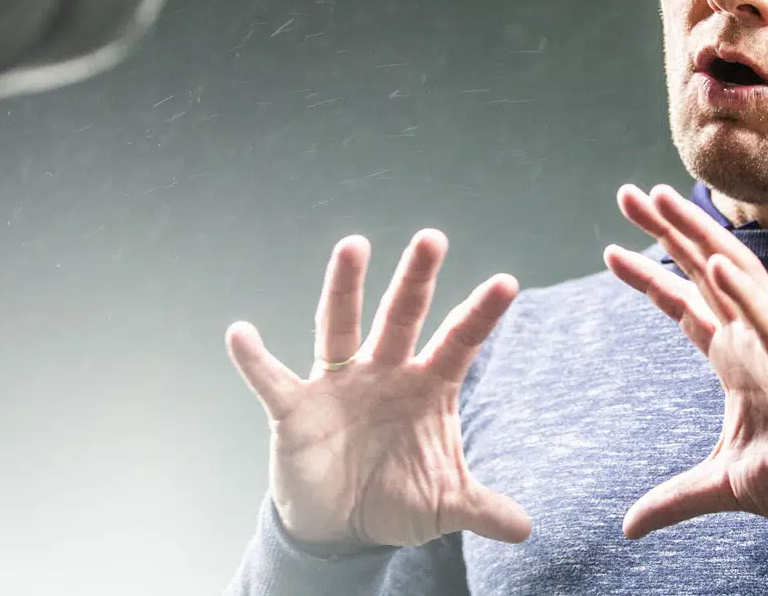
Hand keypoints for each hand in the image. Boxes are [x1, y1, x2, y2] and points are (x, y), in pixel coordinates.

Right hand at [225, 229, 530, 548]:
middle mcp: (384, 372)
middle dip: (416, 279)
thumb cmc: (397, 499)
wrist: (341, 525)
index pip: (459, 342)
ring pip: (340, 326)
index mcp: (427, 387)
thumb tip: (525, 529)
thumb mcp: (443, 506)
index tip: (507, 282)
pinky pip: (273, 379)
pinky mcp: (295, 408)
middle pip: (402, 316)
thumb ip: (481, 509)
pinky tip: (241, 334)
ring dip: (344, 287)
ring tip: (353, 246)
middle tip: (433, 238)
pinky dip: (254, 360)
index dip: (481, 314)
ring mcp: (338, 384)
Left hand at [603, 184, 767, 538]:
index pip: (683, 303)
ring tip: (664, 199)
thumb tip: (630, 527)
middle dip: (666, 231)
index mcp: (735, 358)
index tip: (609, 248)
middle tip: (628, 192)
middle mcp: (753, 340)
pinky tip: (716, 263)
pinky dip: (743, 294)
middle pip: (703, 270)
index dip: (647, 274)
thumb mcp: (725, 485)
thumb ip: (676, 498)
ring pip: (735, 277)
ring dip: (699, 237)